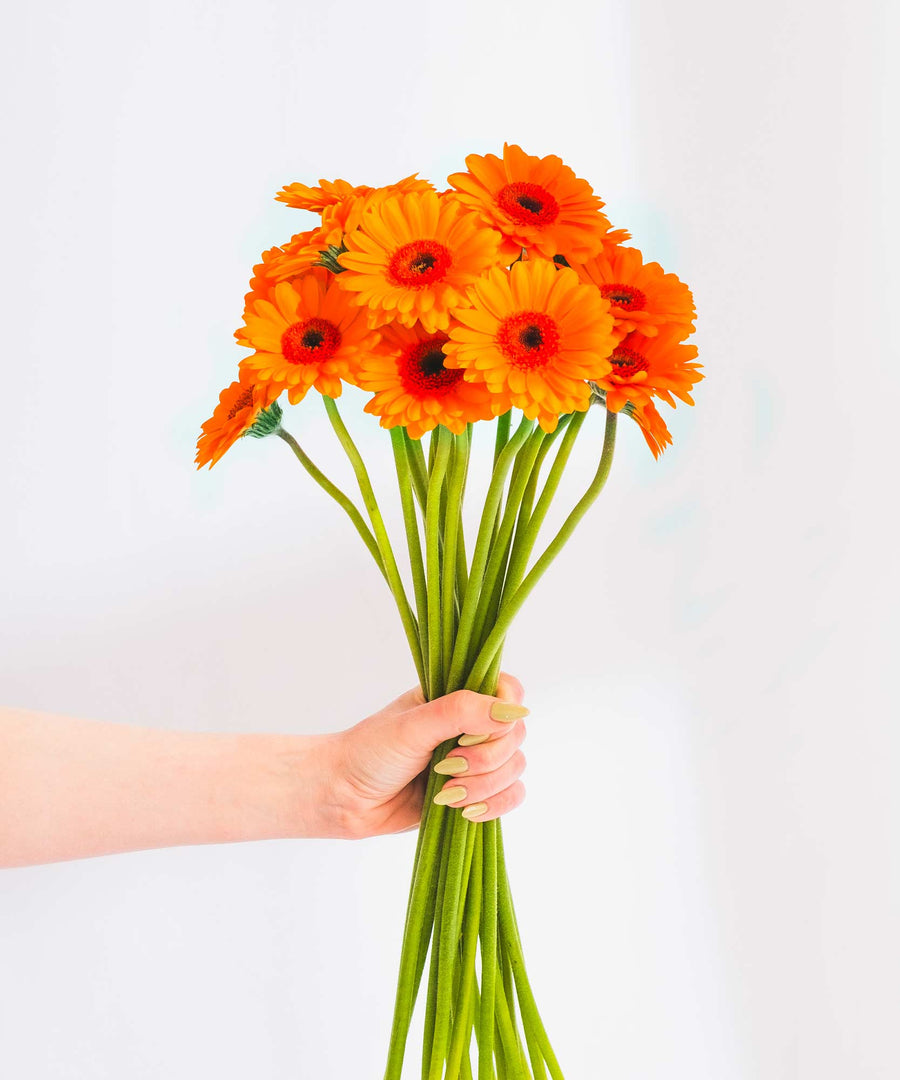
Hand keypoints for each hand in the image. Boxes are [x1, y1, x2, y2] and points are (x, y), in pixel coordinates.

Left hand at [321, 673, 527, 838]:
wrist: (343, 798)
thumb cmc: (369, 753)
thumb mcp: (413, 725)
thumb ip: (461, 712)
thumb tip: (514, 711)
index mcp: (455, 696)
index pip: (507, 690)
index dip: (502, 713)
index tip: (471, 732)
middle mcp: (469, 724)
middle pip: (515, 734)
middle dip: (486, 758)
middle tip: (446, 766)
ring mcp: (474, 759)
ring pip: (514, 767)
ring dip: (485, 785)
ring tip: (445, 794)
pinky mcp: (474, 792)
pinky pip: (510, 796)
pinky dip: (494, 805)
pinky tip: (463, 810)